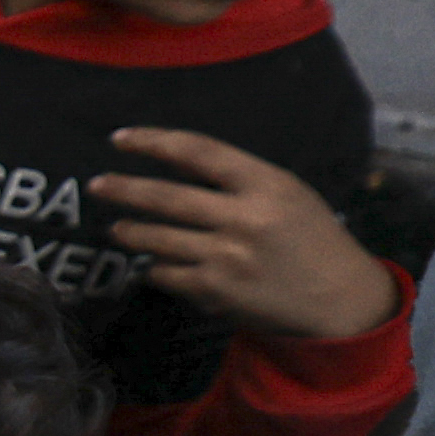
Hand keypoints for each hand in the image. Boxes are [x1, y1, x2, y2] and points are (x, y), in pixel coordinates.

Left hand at [89, 127, 398, 345]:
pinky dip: (153, 266)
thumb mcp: (287, 193)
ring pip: (157, 238)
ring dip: (129, 231)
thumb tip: (174, 162)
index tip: (120, 138)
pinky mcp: (215, 291)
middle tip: (96, 184)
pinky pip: (165, 273)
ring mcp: (227, 256)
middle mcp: (244, 218)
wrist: (338, 297)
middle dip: (123, 189)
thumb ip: (237, 179)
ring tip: (116, 227)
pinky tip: (151, 262)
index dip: (153, 141)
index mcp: (266, 184)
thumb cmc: (309, 238)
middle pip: (166, 196)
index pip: (197, 151)